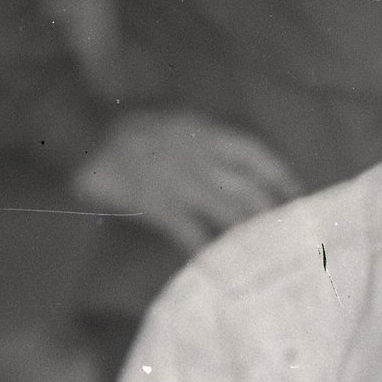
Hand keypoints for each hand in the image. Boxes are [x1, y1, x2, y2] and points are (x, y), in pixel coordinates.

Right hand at [69, 107, 301, 248]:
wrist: (83, 129)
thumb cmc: (128, 123)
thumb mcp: (174, 119)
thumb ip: (203, 137)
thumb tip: (231, 162)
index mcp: (205, 130)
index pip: (255, 152)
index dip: (280, 173)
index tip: (298, 192)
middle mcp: (200, 155)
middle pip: (248, 187)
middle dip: (272, 211)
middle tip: (291, 233)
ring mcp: (179, 180)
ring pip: (226, 209)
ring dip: (248, 231)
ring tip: (267, 252)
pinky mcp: (156, 203)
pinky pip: (188, 229)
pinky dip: (204, 247)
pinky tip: (217, 262)